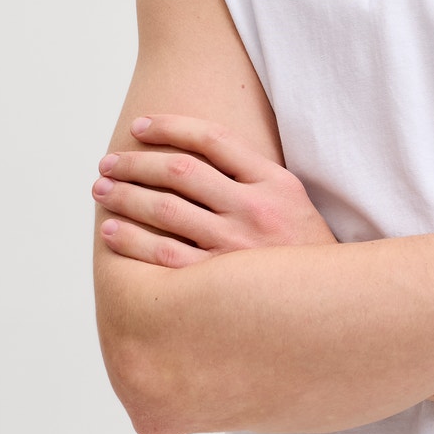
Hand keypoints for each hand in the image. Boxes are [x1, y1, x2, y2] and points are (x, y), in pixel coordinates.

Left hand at [93, 113, 336, 267]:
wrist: (331, 307)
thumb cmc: (301, 250)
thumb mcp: (291, 201)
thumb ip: (251, 175)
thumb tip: (193, 149)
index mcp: (275, 183)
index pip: (213, 139)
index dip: (169, 127)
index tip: (138, 126)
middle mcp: (256, 210)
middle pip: (181, 172)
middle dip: (136, 162)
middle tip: (107, 163)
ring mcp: (237, 248)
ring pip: (166, 210)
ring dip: (126, 196)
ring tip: (102, 189)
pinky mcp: (221, 285)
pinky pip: (164, 256)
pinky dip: (132, 240)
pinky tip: (112, 230)